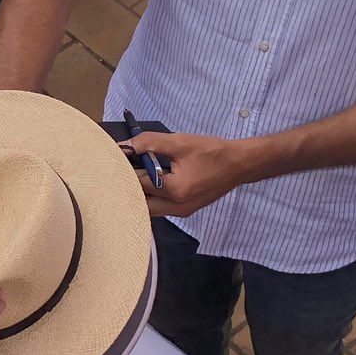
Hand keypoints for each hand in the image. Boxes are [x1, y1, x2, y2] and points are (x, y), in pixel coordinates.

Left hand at [125, 131, 252, 218]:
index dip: (123, 170)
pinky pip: (161, 208)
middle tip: (123, 169)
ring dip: (141, 193)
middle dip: (129, 187)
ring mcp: (182, 212)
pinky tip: (151, 180)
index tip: (115, 159)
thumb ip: (149, 143)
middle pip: (140, 203)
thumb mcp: (179, 142)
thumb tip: (123, 145)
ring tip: (136, 173)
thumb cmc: (211, 151)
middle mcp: (177, 207)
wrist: (239, 164)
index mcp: (175, 190)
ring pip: (149, 208)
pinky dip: (153, 196)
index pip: (137, 184)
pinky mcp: (186, 211)